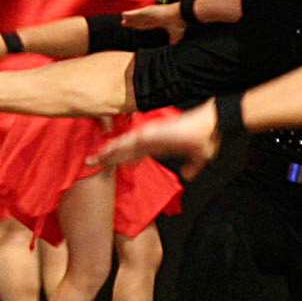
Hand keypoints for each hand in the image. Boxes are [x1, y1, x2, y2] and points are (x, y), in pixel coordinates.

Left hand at [91, 103, 218, 176]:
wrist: (212, 124)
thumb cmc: (207, 136)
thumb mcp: (200, 157)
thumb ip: (192, 166)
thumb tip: (187, 176)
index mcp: (159, 144)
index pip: (134, 153)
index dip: (120, 158)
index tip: (108, 163)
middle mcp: (151, 139)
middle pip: (124, 150)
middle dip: (107, 156)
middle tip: (89, 162)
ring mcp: (151, 135)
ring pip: (123, 146)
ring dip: (108, 153)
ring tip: (92, 160)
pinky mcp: (152, 133)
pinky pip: (130, 141)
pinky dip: (117, 146)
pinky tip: (105, 151)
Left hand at [120, 2, 187, 38]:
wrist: (181, 16)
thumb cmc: (179, 23)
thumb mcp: (175, 34)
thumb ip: (172, 39)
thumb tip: (172, 44)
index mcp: (158, 21)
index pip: (146, 24)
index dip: (140, 25)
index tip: (134, 27)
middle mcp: (153, 17)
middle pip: (140, 20)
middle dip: (133, 22)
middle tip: (124, 23)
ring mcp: (150, 13)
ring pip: (136, 17)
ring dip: (129, 18)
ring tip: (122, 19)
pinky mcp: (148, 11)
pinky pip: (136, 13)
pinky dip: (129, 14)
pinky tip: (123, 15)